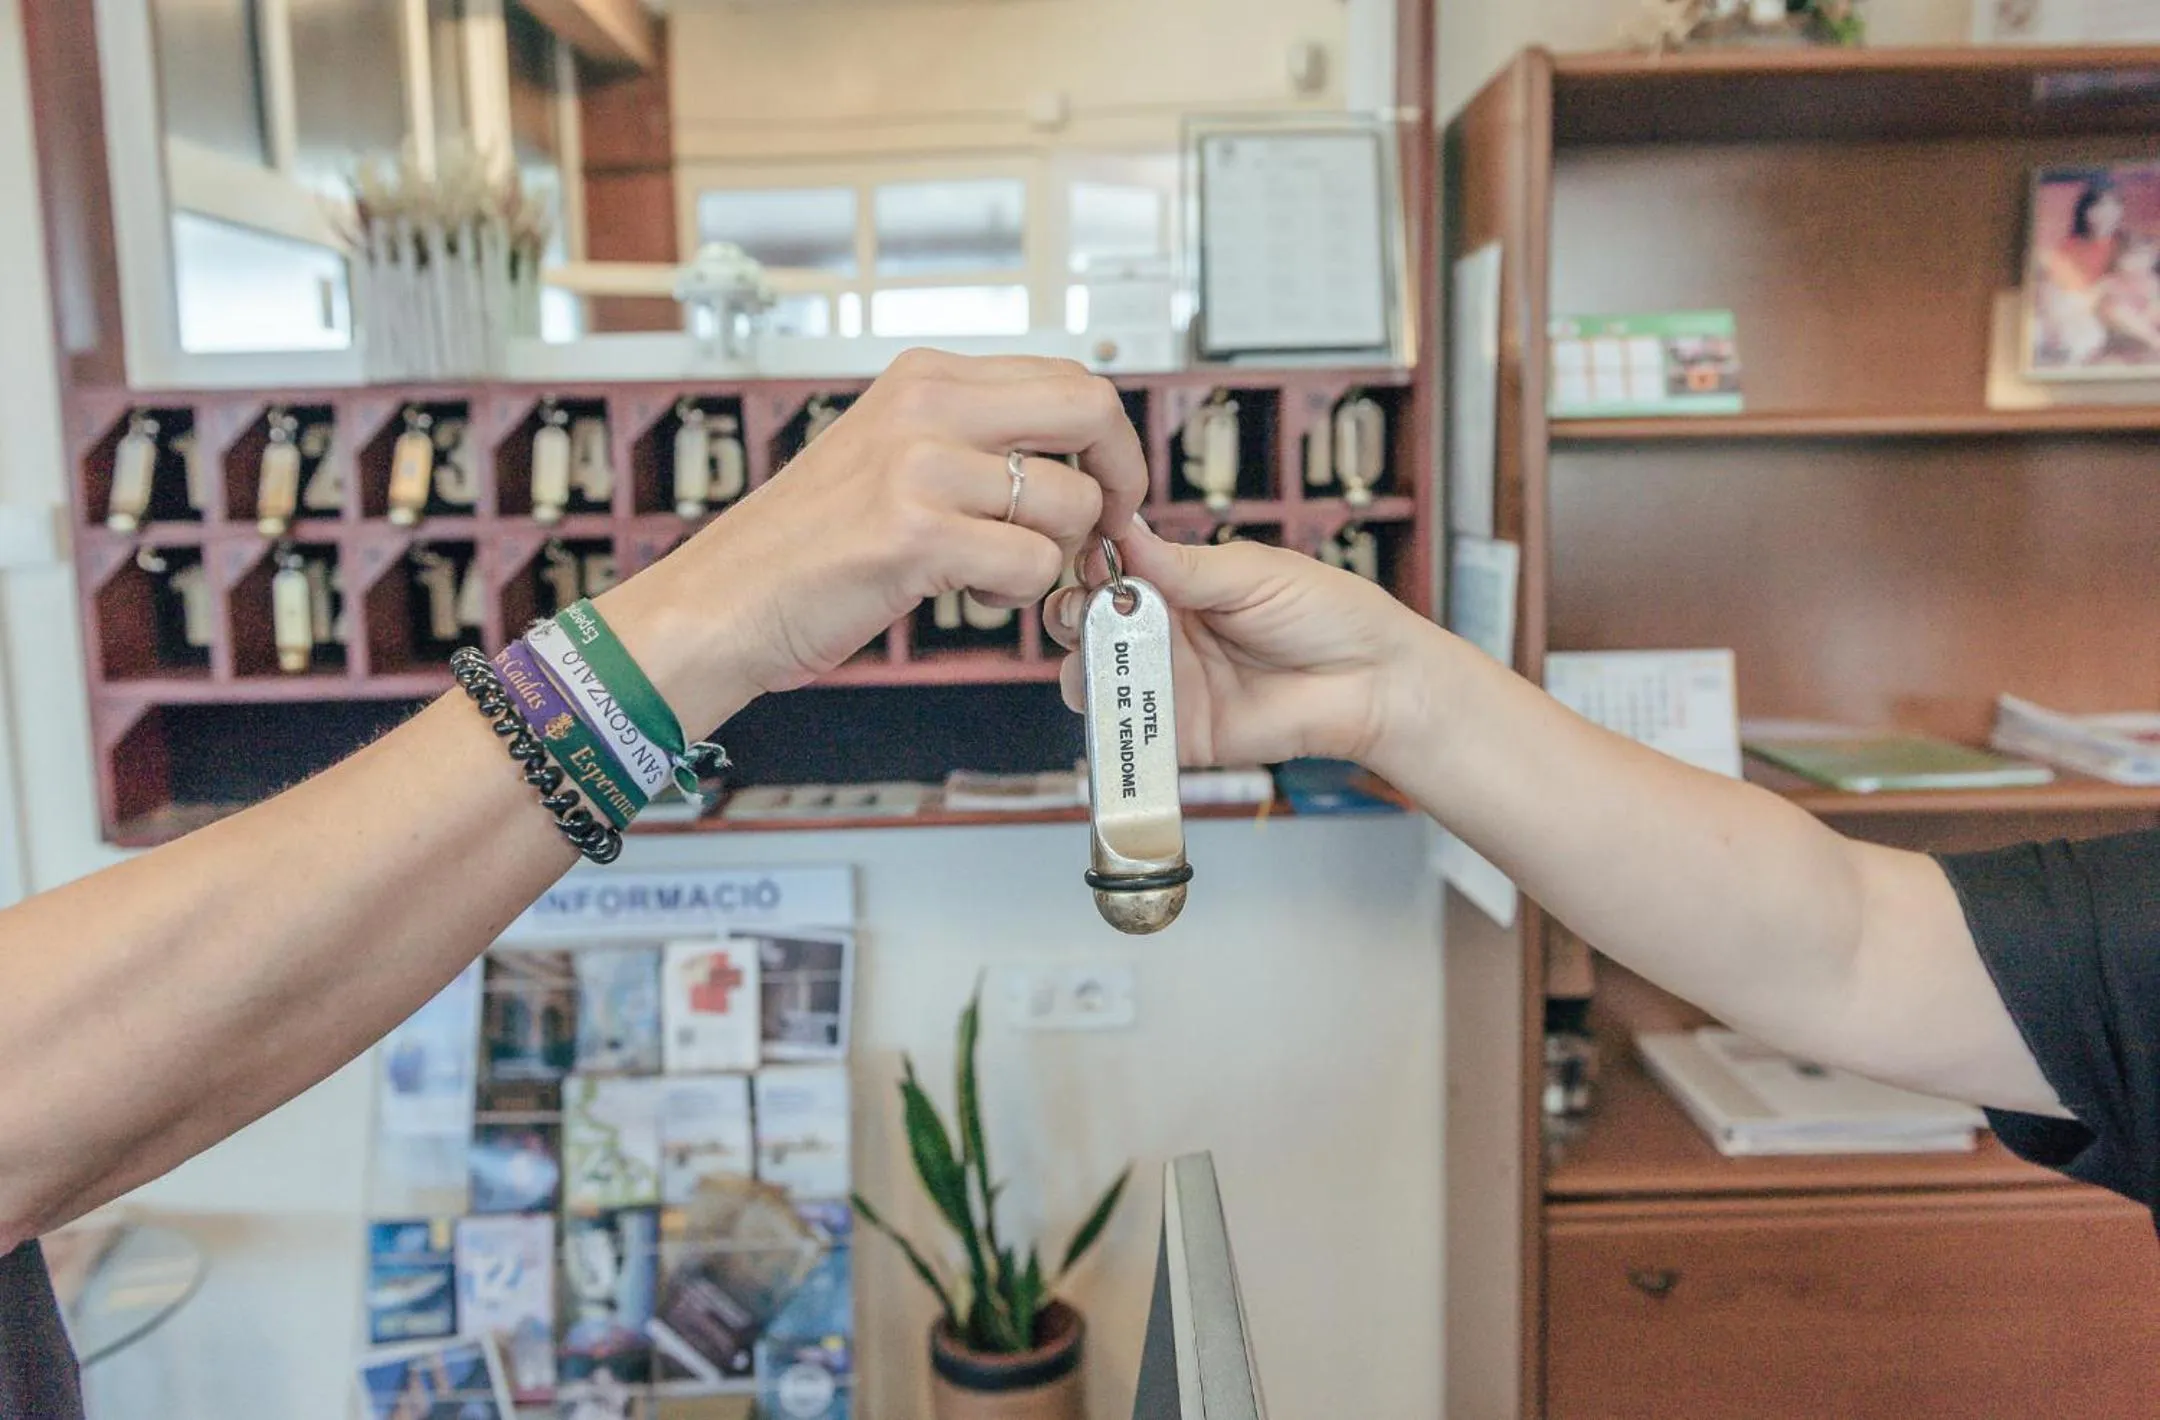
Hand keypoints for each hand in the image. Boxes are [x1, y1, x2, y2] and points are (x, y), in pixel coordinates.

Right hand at [599, 351, 1146, 732]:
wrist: (725, 600)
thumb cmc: (809, 544)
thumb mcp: (891, 453)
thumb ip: (971, 439)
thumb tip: (1074, 451)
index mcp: (925, 376)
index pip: (1068, 376)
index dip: (1110, 438)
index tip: (1108, 485)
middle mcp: (925, 405)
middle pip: (1089, 410)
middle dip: (1119, 477)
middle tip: (1103, 528)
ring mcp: (920, 466)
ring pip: (1069, 501)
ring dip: (1051, 554)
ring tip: (990, 571)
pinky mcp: (916, 534)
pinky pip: (1032, 563)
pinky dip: (1016, 592)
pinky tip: (965, 592)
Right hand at [1044, 520, 1428, 769]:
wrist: (1374, 682)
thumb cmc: (1329, 614)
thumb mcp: (1253, 573)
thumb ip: (1184, 565)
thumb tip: (1126, 534)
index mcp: (1178, 585)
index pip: (1111, 570)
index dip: (1090, 563)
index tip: (1088, 556)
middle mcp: (1164, 633)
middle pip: (1088, 623)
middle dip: (1073, 612)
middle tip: (1089, 608)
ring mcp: (1169, 685)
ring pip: (1093, 675)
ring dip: (1082, 662)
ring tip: (1099, 654)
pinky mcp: (1180, 734)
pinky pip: (1130, 730)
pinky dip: (1109, 718)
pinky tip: (1113, 698)